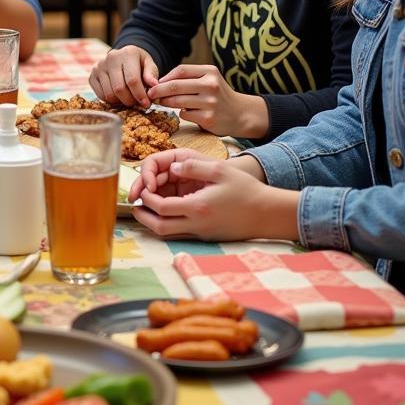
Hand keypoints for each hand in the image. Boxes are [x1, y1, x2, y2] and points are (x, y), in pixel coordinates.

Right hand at [89, 45, 157, 108]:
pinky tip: (119, 96)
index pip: (132, 80)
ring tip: (129, 99)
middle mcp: (110, 58)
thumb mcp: (149, 64)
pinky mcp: (92, 76)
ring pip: (109, 94)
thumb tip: (153, 84)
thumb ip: (152, 74)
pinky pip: (101, 96)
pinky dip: (111, 101)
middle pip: (119, 88)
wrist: (123, 57)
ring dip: (121, 102)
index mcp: (127, 53)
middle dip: (130, 100)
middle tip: (137, 103)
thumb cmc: (138, 63)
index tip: (146, 104)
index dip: (140, 95)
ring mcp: (98, 67)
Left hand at [129, 149, 290, 240]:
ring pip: (169, 234)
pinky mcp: (207, 237)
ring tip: (147, 209)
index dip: (147, 198)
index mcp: (198, 207)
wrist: (269, 214)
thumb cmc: (247, 190)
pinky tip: (167, 214)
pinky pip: (181, 234)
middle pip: (159, 227)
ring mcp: (202, 234)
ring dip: (154, 223)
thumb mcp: (220, 170)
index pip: (161, 207)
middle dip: (143, 216)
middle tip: (136, 204)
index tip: (143, 188)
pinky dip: (169, 226)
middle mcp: (197, 224)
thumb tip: (172, 167)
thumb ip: (194, 167)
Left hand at [148, 64, 268, 137]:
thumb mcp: (209, 79)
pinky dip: (181, 113)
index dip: (164, 77)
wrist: (240, 114)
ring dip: (166, 102)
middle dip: (158, 90)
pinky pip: (184, 114)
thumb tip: (159, 81)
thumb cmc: (218, 95)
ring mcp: (210, 102)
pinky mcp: (208, 118)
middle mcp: (211, 85)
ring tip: (163, 102)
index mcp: (210, 72)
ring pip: (177, 101)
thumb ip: (188, 77)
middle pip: (175, 86)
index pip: (181, 70)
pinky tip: (187, 112)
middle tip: (150, 94)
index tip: (154, 83)